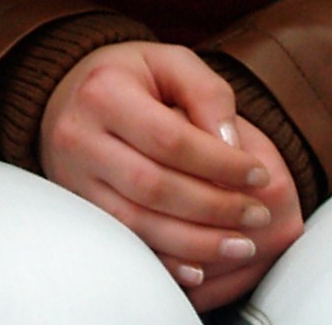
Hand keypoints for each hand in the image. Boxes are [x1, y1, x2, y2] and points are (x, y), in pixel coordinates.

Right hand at [38, 43, 295, 304]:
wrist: (70, 95)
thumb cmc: (129, 78)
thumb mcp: (169, 63)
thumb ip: (207, 93)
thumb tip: (232, 145)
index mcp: (103, 92)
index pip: (170, 140)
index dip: (221, 164)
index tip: (261, 174)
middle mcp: (78, 136)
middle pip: (154, 186)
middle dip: (215, 207)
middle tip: (258, 215)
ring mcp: (72, 175)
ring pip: (138, 222)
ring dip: (197, 242)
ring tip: (242, 245)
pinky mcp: (78, 205)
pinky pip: (124, 242)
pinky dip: (164, 261)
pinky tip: (200, 269)